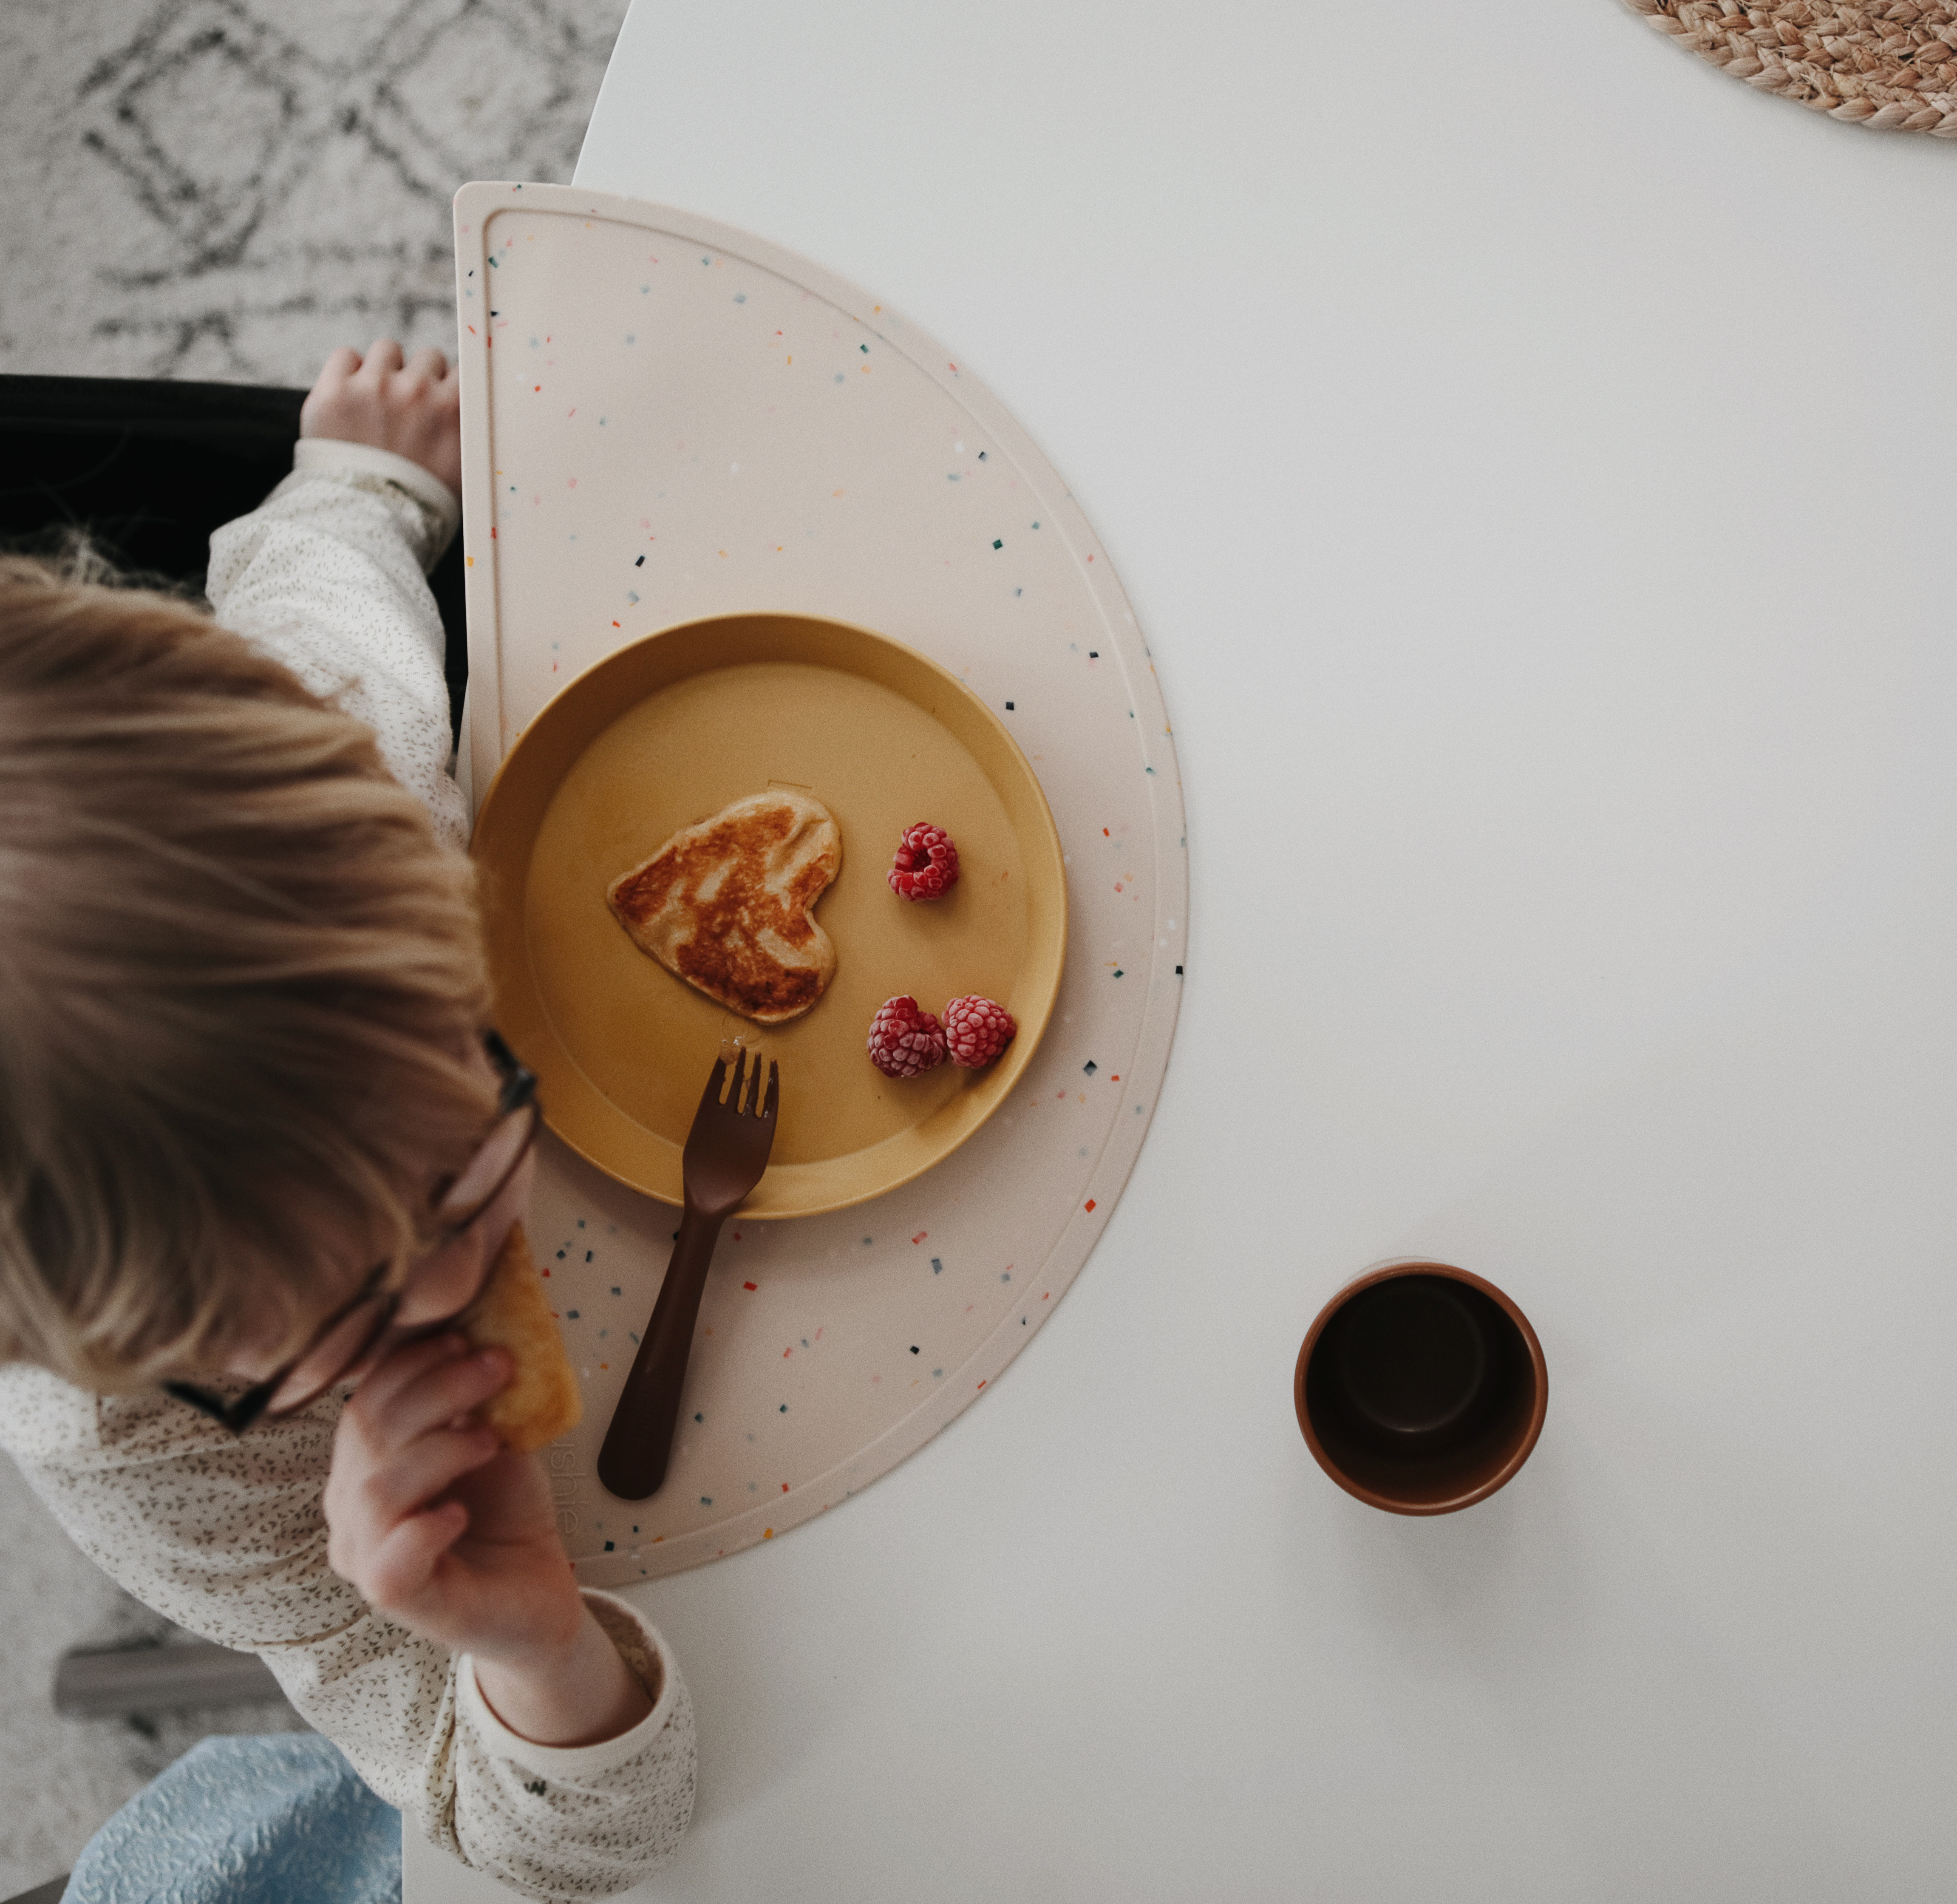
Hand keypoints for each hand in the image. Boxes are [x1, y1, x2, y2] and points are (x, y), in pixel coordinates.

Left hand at [301, 340, 461, 495]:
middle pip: (428, 358)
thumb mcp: (463, 474)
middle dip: (421, 380)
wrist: (368, 529)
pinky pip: (346, 356)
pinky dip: (349, 372)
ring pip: (387, 350)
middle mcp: (418, 390)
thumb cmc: (421, 509)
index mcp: (454, 410)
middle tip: (410, 410)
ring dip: (386, 371)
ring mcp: (373, 387)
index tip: (441, 407)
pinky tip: (351, 399)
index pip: (462, 373)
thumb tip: (474, 416)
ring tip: (378, 403)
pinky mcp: (333, 391)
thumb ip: (468, 437)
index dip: (450, 390)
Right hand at [324, 1333, 651, 1745]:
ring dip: (439, 1448)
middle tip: (496, 1368)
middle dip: (437, 1389)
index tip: (466, 1338)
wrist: (538, 1588)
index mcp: (363, 1466)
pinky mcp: (400, 1599)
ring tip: (491, 1439)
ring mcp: (367, 1558)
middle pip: (369, 1435)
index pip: (364, 1403)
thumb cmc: (505, 1512)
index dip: (410, 1364)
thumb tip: (478, 1335)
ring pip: (375, 1491)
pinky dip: (425, 1527)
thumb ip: (469, 1400)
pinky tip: (460, 1511)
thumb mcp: (489, 1439)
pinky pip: (390, 1561)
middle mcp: (350, 1511)